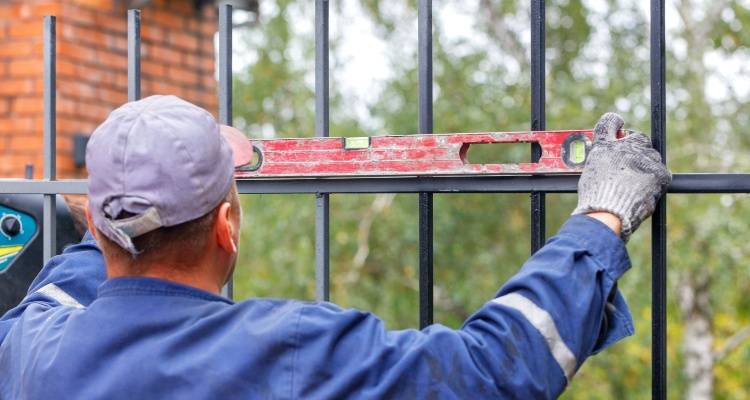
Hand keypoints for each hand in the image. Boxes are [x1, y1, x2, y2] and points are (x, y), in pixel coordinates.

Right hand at [572, 113, 671, 241]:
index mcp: (605, 145)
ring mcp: (644, 158)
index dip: (615, 127)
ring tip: (634, 184)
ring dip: (646, 166)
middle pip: (637, 139)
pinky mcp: (660, 173)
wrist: (609, 212)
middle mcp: (625, 146)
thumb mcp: (588, 172)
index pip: (610, 123)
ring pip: (651, 156)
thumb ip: (599, 157)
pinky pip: (661, 173)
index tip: (619, 131)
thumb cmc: (595, 195)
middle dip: (635, 149)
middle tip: (628, 166)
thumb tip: (607, 155)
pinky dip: (655, 181)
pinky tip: (643, 191)